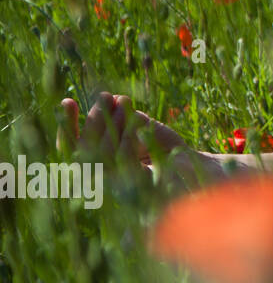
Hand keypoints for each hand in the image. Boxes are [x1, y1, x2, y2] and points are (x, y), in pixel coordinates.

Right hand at [61, 93, 212, 187]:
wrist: (195, 165)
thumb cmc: (161, 145)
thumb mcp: (136, 125)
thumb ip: (119, 115)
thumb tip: (109, 98)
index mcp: (96, 165)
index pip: (71, 148)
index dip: (67, 125)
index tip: (67, 100)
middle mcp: (103, 180)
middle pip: (85, 150)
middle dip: (95, 119)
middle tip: (105, 96)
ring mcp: (120, 186)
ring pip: (104, 154)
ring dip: (113, 123)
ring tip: (125, 100)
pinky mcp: (140, 186)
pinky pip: (126, 160)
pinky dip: (130, 136)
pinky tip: (139, 118)